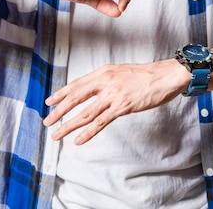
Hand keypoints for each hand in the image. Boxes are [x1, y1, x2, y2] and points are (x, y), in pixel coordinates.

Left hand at [43, 59, 189, 144]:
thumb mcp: (121, 72)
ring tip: (57, 134)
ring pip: (85, 113)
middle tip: (47, 121)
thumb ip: (106, 80)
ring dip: (69, 125)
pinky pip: (101, 122)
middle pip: (76, 98)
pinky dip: (88, 132)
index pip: (77, 84)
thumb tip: (94, 89)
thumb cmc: (146, 75)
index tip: (48, 102)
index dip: (61, 94)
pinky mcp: (123, 106)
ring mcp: (113, 95)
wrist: (166, 76)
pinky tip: (78, 140)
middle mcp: (105, 82)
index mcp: (103, 72)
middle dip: (59, 111)